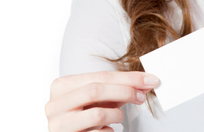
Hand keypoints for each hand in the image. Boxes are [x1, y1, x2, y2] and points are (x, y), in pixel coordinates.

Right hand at [45, 70, 159, 131]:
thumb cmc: (84, 114)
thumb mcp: (100, 98)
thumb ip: (119, 88)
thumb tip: (146, 82)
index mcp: (62, 86)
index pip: (101, 76)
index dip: (128, 77)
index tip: (149, 79)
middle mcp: (55, 104)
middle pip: (96, 90)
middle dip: (125, 91)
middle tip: (142, 96)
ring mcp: (58, 125)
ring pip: (97, 114)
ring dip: (117, 115)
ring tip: (119, 117)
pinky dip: (108, 131)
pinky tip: (108, 130)